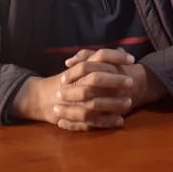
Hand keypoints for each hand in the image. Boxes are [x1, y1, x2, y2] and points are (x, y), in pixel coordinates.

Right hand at [11, 49, 142, 130]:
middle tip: (131, 82)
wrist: (40, 98)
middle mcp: (76, 81)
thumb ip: (100, 59)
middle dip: (114, 80)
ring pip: (93, 102)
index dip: (115, 56)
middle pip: (95, 79)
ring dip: (112, 103)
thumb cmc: (66, 81)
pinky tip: (120, 121)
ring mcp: (72, 100)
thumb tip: (123, 49)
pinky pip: (90, 120)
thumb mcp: (80, 66)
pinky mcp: (73, 116)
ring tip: (130, 104)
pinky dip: (106, 121)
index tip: (132, 59)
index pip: (99, 56)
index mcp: (80, 67)